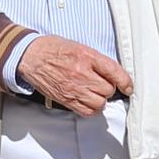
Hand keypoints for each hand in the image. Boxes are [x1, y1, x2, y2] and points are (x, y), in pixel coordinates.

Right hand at [15, 34, 131, 114]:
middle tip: (102, 84)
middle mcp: (81, 73)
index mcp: (87, 56)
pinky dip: (91, 109)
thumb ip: (96, 60)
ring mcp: (73, 88)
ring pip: (100, 103)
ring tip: (94, 93)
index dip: (125, 82)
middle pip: (108, 90)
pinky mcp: (66, 99)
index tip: (128, 87)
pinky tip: (88, 101)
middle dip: (108, 88)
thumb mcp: (78, 46)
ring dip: (100, 99)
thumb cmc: (53, 49)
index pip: (114, 71)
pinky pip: (86, 111)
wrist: (30, 56)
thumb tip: (113, 73)